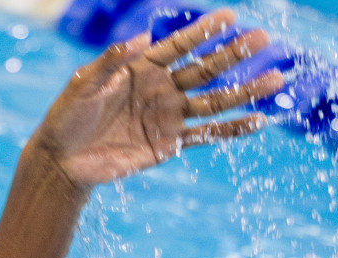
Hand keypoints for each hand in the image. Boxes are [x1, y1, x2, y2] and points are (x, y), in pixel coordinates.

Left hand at [32, 10, 284, 188]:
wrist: (61, 160)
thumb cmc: (66, 117)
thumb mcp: (83, 84)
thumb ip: (111, 62)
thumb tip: (139, 40)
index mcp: (143, 68)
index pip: (178, 46)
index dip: (203, 32)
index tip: (230, 16)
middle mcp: (161, 89)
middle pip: (204, 69)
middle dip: (234, 55)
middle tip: (263, 39)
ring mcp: (168, 117)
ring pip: (214, 101)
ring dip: (245, 91)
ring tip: (276, 79)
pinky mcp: (169, 145)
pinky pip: (207, 135)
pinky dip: (232, 129)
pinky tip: (259, 120)